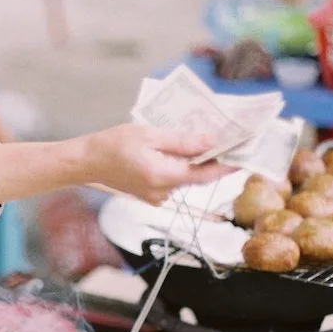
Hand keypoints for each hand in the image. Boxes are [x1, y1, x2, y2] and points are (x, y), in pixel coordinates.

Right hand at [82, 124, 233, 204]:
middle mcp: (162, 192)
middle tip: (228, 141)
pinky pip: (173, 181)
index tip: (246, 156)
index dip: (228, 165)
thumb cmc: (113, 144)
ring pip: (185, 178)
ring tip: (202, 140)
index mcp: (163, 176)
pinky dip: (180, 167)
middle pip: (197, 176)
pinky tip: (178, 151)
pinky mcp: (151, 195)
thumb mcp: (149, 134)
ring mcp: (157, 196)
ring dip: (194, 162)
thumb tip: (211, 142)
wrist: (87, 162)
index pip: (205, 174)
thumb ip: (182, 141)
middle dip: (212, 160)